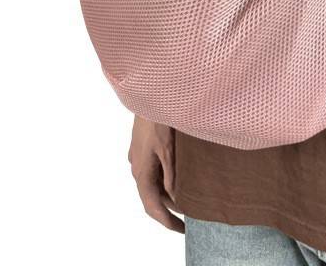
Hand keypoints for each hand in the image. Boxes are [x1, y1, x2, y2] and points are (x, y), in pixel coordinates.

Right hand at [128, 115, 184, 232]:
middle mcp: (136, 167)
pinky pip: (153, 171)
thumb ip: (171, 175)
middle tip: (189, 218)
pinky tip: (179, 178)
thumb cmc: (159, 120)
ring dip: (167, 193)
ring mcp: (138, 157)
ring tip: (188, 200)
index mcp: (141, 171)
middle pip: (152, 196)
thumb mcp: (168, 150)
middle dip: (169, 209)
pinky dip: (165, 180)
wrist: (150, 96)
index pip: (152, 206)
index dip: (166, 221)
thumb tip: (174, 197)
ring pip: (152, 183)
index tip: (182, 230)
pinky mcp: (142, 148)